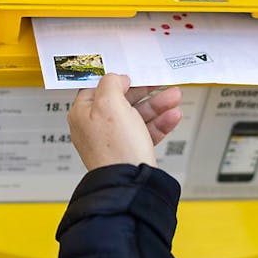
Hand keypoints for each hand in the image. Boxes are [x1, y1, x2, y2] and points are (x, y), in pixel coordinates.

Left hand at [67, 73, 182, 170]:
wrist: (130, 184)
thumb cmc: (115, 147)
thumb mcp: (109, 104)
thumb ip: (111, 84)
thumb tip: (116, 79)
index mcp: (83, 114)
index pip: (97, 88)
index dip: (116, 79)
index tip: (132, 73)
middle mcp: (95, 127)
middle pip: (121, 101)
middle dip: (145, 92)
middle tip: (160, 83)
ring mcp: (113, 141)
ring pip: (137, 116)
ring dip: (157, 105)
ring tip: (174, 97)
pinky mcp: (129, 152)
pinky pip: (145, 132)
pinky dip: (159, 123)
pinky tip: (172, 116)